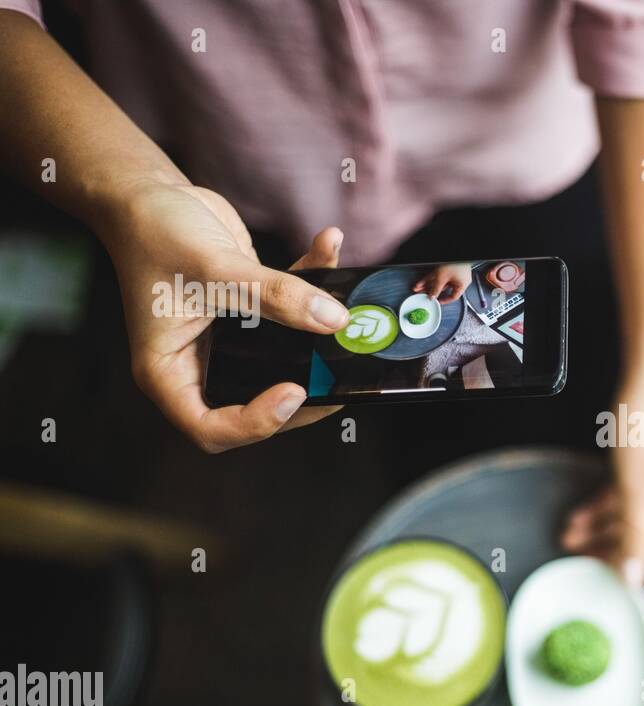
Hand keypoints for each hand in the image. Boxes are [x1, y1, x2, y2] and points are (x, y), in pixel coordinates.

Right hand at [103, 180, 348, 451]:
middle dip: (303, 395)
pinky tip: (328, 246)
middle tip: (340, 380)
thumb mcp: (216, 267)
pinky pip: (288, 315)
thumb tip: (332, 320)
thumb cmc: (153, 232)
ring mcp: (225, 341)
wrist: (148, 193)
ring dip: (318, 344)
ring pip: (280, 363)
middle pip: (253, 404)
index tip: (292, 393)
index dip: (255, 423)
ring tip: (349, 326)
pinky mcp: (248, 314)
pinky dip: (313, 285)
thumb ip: (276, 295)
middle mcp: (197, 363)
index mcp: (168, 370)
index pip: (210, 427)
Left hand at [412, 263, 472, 302]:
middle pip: (443, 288)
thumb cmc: (454, 263)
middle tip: (423, 294)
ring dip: (428, 285)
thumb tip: (432, 296)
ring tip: (419, 288)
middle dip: (431, 291)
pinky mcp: (448, 268)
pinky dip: (430, 278)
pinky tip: (422, 281)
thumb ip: (437, 288)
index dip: (444, 300)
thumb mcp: (443, 278)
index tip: (437, 301)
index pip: (453, 297)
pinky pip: (437, 275)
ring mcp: (453, 273)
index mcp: (462, 284)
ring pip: (438, 281)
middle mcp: (458, 279)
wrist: (456, 250)